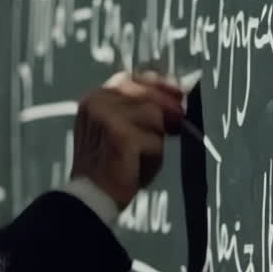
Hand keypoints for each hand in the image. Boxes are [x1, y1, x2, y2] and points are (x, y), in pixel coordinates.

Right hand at [70, 71, 183, 209]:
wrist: (93, 193)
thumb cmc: (113, 162)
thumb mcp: (128, 127)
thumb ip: (145, 108)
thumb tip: (179, 95)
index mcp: (96, 96)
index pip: (133, 78)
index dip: (159, 84)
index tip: (178, 93)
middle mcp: (98, 100)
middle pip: (147, 94)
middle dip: (165, 108)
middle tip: (176, 122)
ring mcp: (107, 114)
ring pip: (154, 115)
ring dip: (156, 137)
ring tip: (142, 155)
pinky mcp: (120, 133)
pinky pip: (154, 138)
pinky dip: (154, 154)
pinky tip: (139, 164)